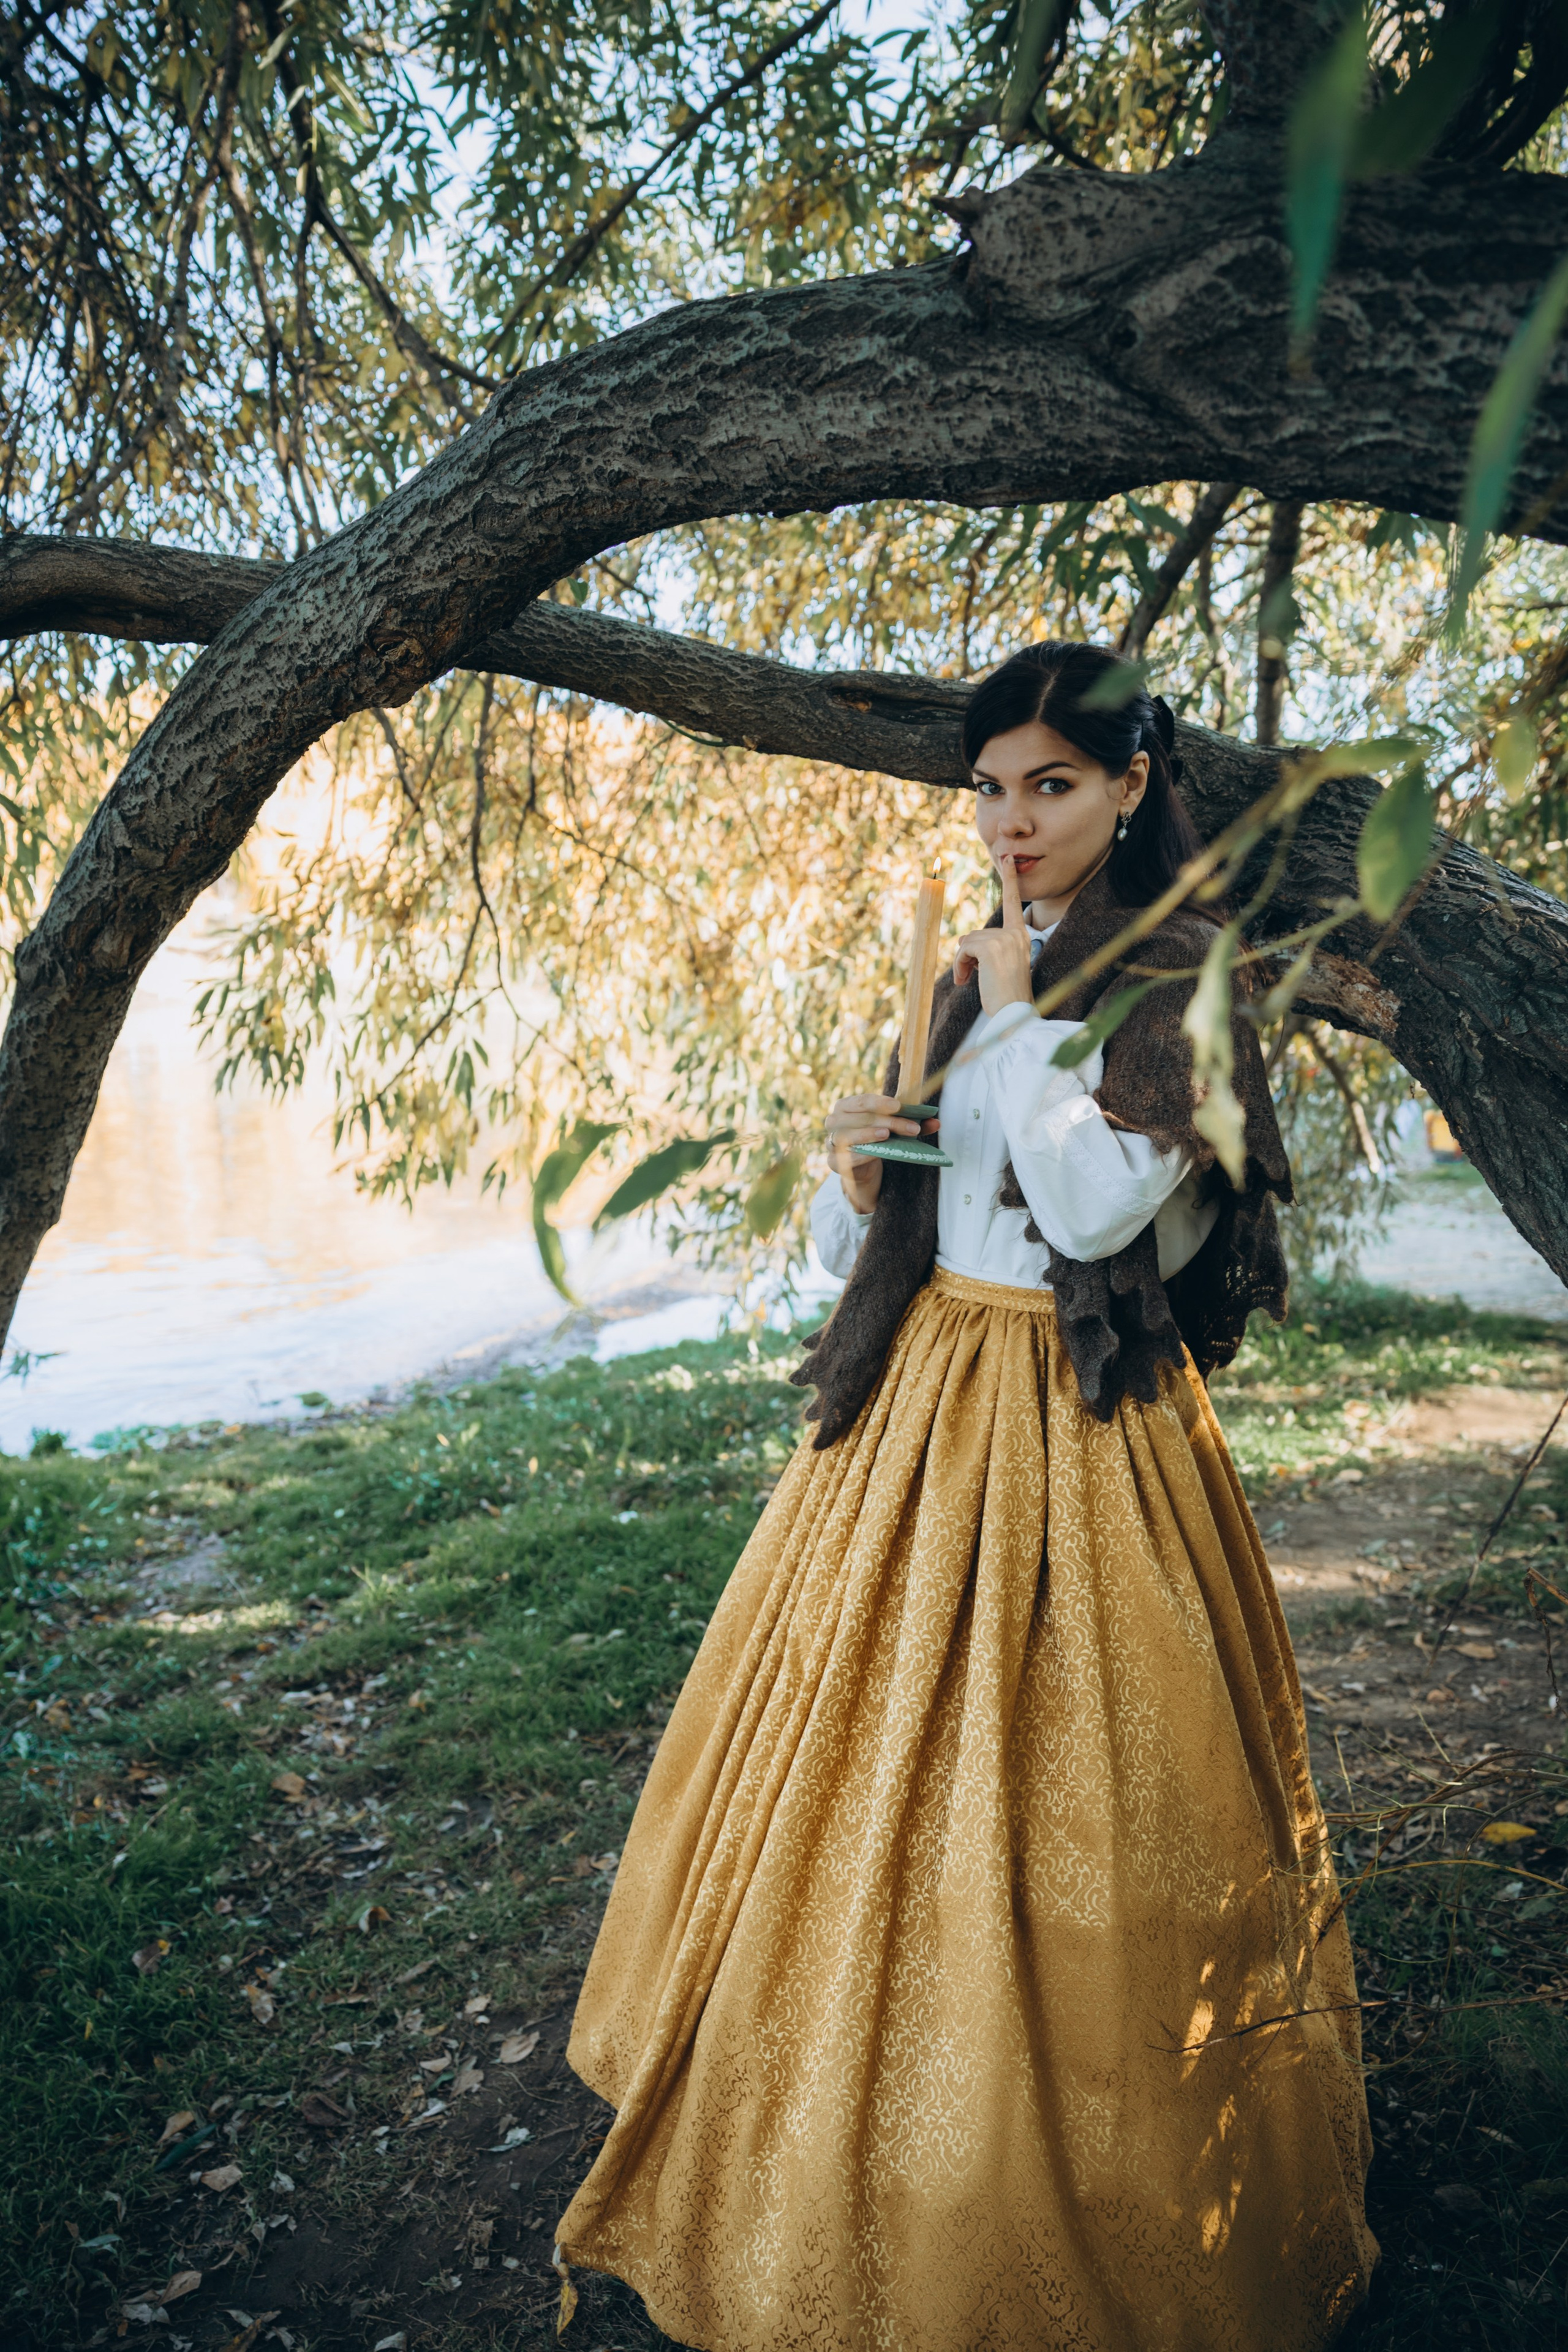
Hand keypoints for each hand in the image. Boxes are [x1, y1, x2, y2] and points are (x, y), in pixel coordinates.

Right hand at [826, 1093, 938, 1213]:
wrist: (863, 1166)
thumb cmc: (877, 1139)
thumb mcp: (894, 1128)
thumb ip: (912, 1123)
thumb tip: (937, 1122)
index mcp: (846, 1106)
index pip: (863, 1101)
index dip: (880, 1102)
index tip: (899, 1106)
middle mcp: (834, 1121)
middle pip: (862, 1118)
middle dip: (888, 1122)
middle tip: (912, 1128)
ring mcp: (830, 1141)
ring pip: (849, 1135)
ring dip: (869, 1134)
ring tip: (887, 1135)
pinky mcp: (833, 1161)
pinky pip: (846, 1157)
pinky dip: (861, 1154)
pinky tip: (875, 1152)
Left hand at [954, 850, 1035, 1014]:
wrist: (1015, 1015)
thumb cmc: (1007, 997)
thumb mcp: (999, 967)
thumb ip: (987, 948)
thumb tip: (962, 939)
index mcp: (1021, 936)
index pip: (1014, 904)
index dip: (1010, 880)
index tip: (1008, 858)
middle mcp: (1016, 934)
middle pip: (976, 934)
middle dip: (968, 956)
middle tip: (969, 977)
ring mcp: (1004, 939)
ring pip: (967, 942)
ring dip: (962, 963)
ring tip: (970, 981)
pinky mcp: (991, 948)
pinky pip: (963, 949)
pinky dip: (959, 966)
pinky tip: (966, 981)